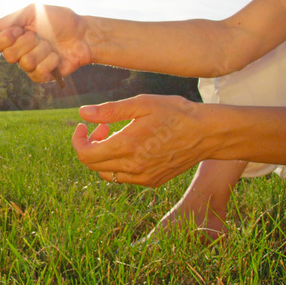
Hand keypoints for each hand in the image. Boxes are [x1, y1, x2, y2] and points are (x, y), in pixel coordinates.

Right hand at [0, 4, 92, 82]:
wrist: (84, 33)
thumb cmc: (60, 20)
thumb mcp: (35, 11)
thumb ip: (12, 18)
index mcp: (14, 36)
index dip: (2, 40)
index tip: (17, 30)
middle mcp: (19, 52)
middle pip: (8, 55)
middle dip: (27, 43)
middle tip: (39, 35)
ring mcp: (30, 65)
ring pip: (25, 63)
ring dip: (42, 50)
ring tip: (51, 45)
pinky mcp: (43, 76)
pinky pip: (38, 72)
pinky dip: (50, 61)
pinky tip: (56, 56)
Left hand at [71, 95, 207, 187]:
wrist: (207, 133)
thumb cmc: (175, 113)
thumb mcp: (142, 104)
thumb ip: (110, 110)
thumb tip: (83, 113)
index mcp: (128, 147)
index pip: (86, 155)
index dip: (78, 140)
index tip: (83, 125)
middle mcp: (133, 167)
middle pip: (93, 165)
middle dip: (90, 145)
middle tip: (104, 127)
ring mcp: (143, 177)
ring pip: (106, 173)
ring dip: (103, 155)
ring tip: (117, 135)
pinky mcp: (152, 181)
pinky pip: (124, 177)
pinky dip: (118, 163)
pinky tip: (132, 146)